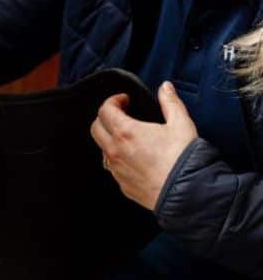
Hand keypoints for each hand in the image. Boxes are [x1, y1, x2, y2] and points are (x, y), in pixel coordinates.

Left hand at [91, 81, 197, 209]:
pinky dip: (116, 157)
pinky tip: (132, 155)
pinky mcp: (120, 183)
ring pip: (101, 149)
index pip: (105, 111)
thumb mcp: (180, 123)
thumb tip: (165, 88)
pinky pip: (111, 167)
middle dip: (105, 117)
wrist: (183, 191)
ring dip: (109, 138)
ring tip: (128, 135)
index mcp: (126, 133)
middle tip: (121, 114)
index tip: (124, 100)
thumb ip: (170, 102)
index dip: (113, 101)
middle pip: (95, 129)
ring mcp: (115, 169)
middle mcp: (115, 151)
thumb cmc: (181, 158)